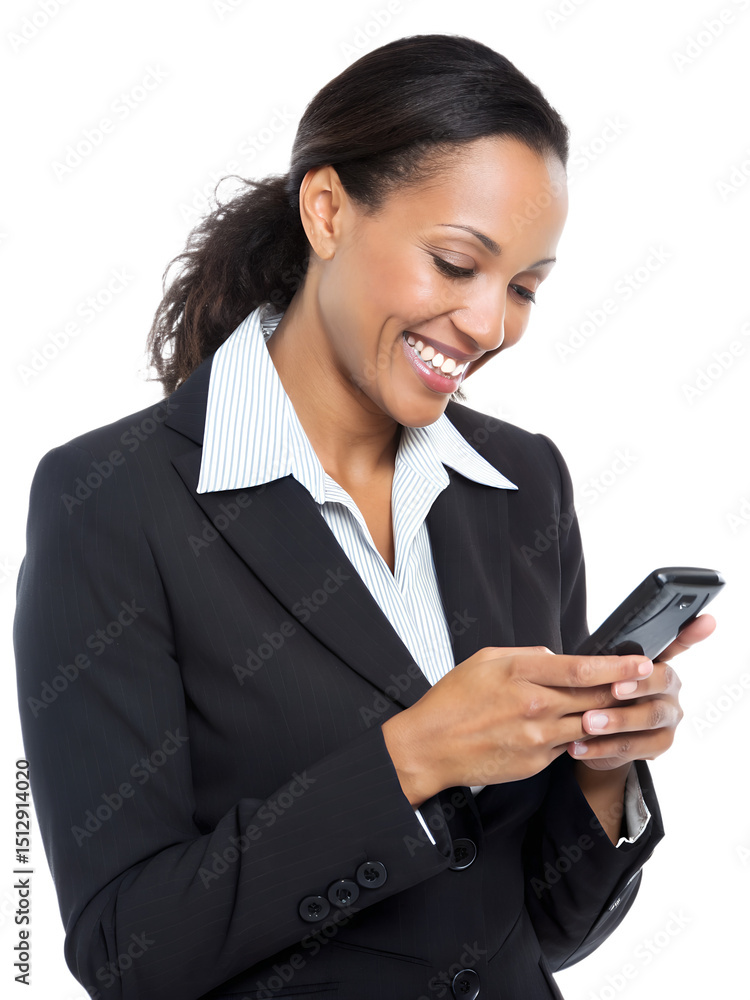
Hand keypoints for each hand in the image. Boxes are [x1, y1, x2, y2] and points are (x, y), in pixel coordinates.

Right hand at [381, 645, 653, 806]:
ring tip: (625, 707)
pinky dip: (580, 736)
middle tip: (647, 682)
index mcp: (520, 675)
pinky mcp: (536, 762)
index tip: (641, 662)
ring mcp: (537, 738)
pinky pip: (569, 746)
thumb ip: (526, 656)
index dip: (617, 667)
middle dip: (624, 690)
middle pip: (593, 697)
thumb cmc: (453, 701)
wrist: (430, 746)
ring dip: (608, 716)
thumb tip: (557, 656)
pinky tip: (584, 728)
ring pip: (588, 724)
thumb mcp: (485, 660)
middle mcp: (533, 706)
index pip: (581, 669)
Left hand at [568, 614, 716, 771]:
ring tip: (587, 723)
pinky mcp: (660, 744)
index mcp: (656, 660)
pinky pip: (634, 747)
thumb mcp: (594, 672)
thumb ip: (599, 661)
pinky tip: (579, 747)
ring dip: (616, 721)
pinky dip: (603, 748)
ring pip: (648, 718)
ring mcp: (668, 716)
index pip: (678, 642)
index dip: (692, 633)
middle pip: (661, 681)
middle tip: (612, 689)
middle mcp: (669, 686)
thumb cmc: (595, 691)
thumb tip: (576, 647)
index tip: (704, 621)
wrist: (595, 734)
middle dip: (637, 685)